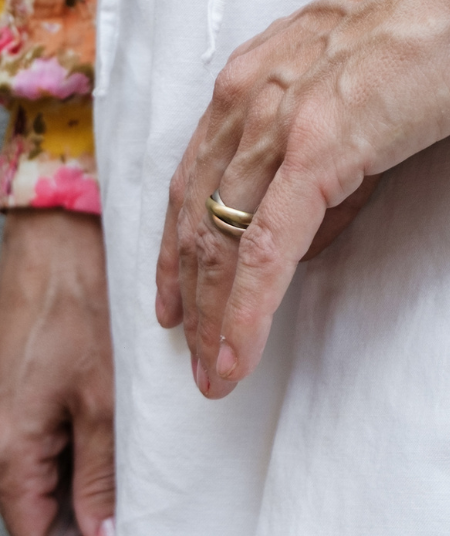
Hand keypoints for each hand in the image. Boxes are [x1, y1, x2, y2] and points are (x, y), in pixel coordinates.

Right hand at [0, 210, 114, 535]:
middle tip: (134, 505)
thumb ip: (99, 471)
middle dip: (80, 515)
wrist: (56, 244)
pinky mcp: (15, 394)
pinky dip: (70, 449)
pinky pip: (38, 441)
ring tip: (127, 474)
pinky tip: (109, 438)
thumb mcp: (101, 397)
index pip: (34, 532)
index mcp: (8, 452)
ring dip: (77, 482)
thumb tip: (103, 531)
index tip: (126, 528)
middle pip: (33, 509)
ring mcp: (1, 415)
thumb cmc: (79, 310)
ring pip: (38, 476)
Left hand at [156, 0, 449, 399]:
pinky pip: (270, 247)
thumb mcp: (348, 82)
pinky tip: (239, 355)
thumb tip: (309, 227)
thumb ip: (318, 150)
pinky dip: (248, 309)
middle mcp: (248, 96)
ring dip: (213, 314)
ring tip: (214, 371)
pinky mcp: (320, 148)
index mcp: (251, 76)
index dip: (179, 245)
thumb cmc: (428, 23)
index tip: (178, 296)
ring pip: (222, 239)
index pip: (194, 176)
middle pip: (197, 214)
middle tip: (191, 351)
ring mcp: (280, 121)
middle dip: (191, 292)